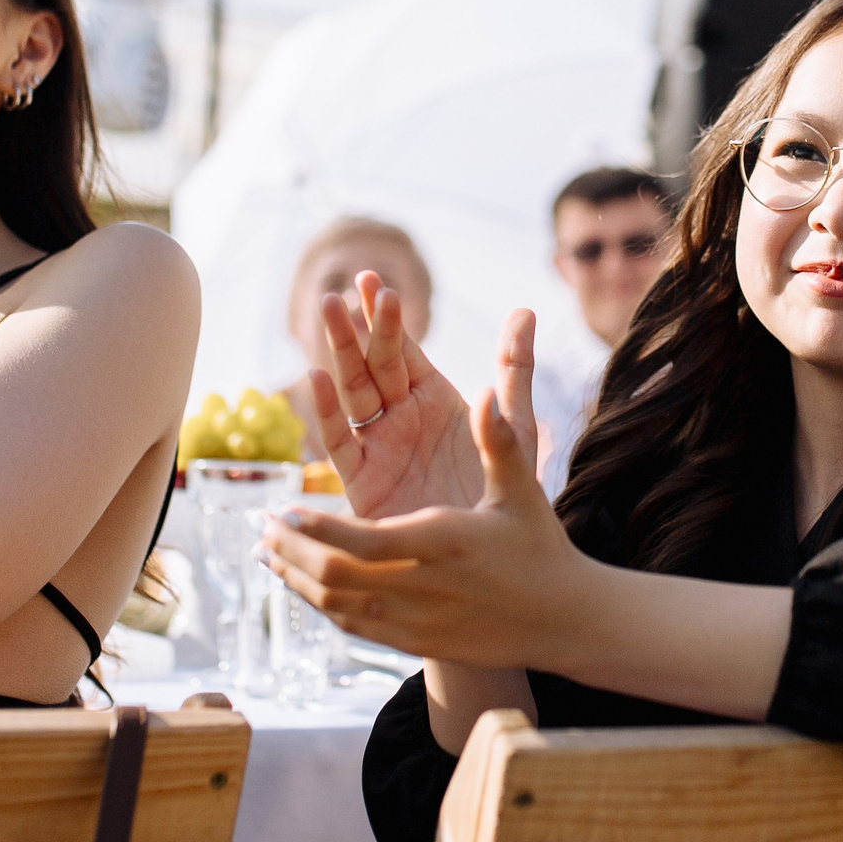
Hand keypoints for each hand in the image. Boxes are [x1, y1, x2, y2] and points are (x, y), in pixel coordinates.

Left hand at [261, 371, 590, 668]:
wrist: (561, 620)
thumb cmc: (540, 546)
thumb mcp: (520, 490)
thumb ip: (497, 441)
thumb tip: (485, 391)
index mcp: (445, 544)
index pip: (364, 543)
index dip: (318, 531)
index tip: (286, 512)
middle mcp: (424, 587)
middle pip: (337, 577)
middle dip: (293, 553)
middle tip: (262, 528)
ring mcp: (416, 621)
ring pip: (336, 606)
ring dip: (296, 579)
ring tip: (267, 553)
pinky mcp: (414, 643)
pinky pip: (351, 627)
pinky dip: (319, 604)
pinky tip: (302, 584)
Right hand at [312, 276, 537, 519]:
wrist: (488, 558)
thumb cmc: (500, 492)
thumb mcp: (513, 425)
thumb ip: (515, 369)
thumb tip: (525, 310)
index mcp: (432, 398)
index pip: (403, 349)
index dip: (387, 318)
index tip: (375, 283)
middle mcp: (400, 417)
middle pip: (372, 364)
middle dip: (357, 328)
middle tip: (344, 291)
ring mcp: (378, 446)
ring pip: (351, 393)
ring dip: (338, 354)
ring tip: (327, 315)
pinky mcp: (362, 481)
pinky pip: (341, 441)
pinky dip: (327, 411)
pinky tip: (317, 378)